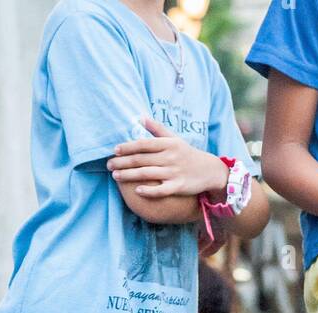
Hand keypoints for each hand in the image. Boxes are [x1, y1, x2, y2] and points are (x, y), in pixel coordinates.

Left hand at [107, 117, 227, 198]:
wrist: (209, 170)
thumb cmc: (187, 154)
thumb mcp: (174, 138)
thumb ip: (157, 129)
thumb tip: (140, 117)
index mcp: (168, 144)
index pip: (143, 144)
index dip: (128, 147)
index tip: (114, 150)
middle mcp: (169, 157)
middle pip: (141, 159)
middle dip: (123, 162)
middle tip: (108, 165)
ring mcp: (174, 172)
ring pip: (147, 173)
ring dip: (129, 175)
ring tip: (115, 176)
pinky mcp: (178, 186)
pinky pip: (161, 190)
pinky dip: (149, 190)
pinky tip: (137, 191)